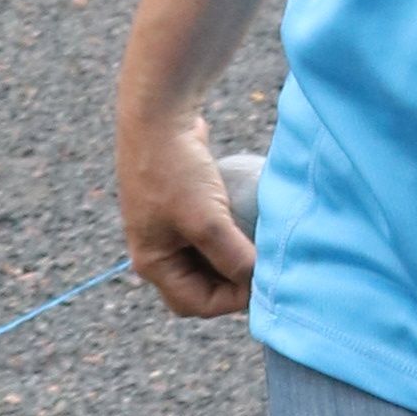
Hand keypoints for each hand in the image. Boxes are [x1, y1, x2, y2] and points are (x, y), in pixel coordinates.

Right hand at [120, 104, 257, 319]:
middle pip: (200, 287)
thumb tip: (262, 281)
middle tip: (264, 268)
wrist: (159, 113)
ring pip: (207, 261)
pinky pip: (209, 234)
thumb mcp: (208, 222)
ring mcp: (168, 227)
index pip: (196, 303)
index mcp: (152, 262)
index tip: (264, 280)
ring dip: (233, 259)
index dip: (232, 300)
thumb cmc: (175, 170)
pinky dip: (230, 236)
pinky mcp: (182, 204)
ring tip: (260, 249)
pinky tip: (251, 225)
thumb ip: (234, 259)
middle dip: (232, 283)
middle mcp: (157, 249)